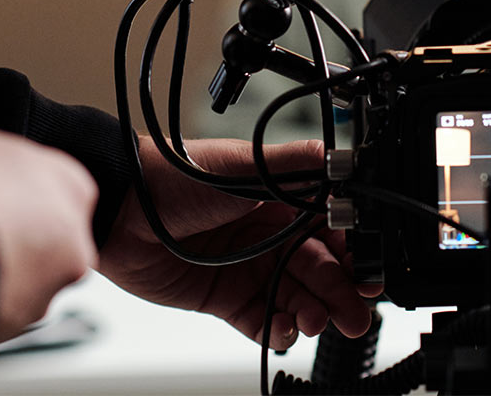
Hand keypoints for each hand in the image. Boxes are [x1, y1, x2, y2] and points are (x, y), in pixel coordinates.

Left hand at [98, 136, 376, 350]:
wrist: (122, 210)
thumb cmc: (177, 175)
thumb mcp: (247, 165)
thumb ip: (301, 167)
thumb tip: (347, 160)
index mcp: (282, 198)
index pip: (334, 229)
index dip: (355, 251)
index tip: (368, 272)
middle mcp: (270, 233)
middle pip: (322, 270)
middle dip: (342, 293)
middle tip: (352, 314)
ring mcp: (250, 266)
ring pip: (298, 298)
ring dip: (314, 313)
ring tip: (313, 321)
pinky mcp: (226, 298)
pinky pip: (263, 320)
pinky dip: (279, 330)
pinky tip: (284, 328)